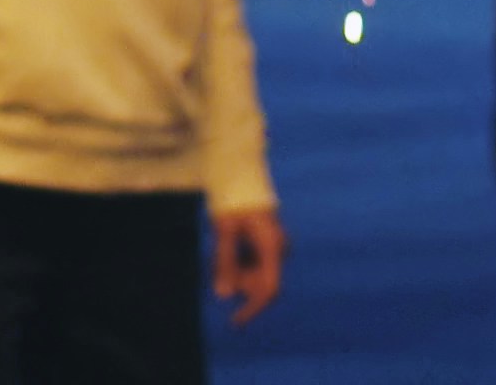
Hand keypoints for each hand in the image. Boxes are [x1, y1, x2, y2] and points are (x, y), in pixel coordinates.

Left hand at [210, 206, 285, 325]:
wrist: (241, 174)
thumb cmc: (233, 200)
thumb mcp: (224, 230)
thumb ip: (224, 263)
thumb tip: (223, 296)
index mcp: (273, 246)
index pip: (270, 289)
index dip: (253, 308)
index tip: (235, 321)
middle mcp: (279, 249)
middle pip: (260, 283)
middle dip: (238, 282)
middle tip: (216, 262)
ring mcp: (275, 247)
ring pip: (255, 274)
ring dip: (236, 271)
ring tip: (220, 248)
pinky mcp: (268, 245)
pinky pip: (254, 264)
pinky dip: (238, 263)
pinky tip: (228, 244)